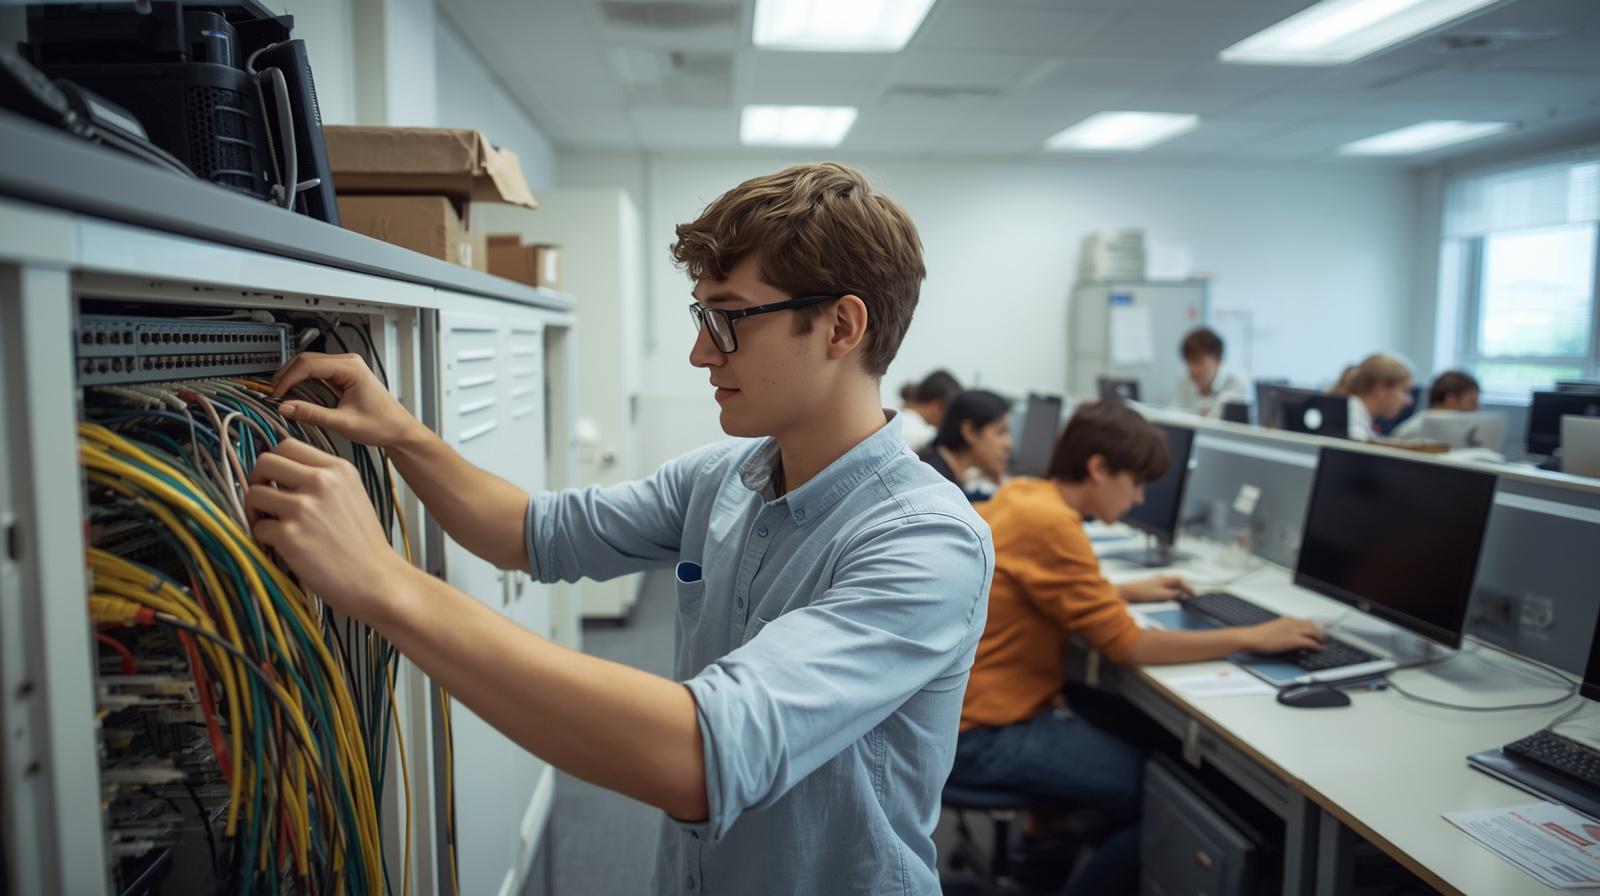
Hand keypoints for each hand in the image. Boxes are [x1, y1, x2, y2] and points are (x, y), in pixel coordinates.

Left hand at [244, 438, 409, 621]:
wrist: (377, 580)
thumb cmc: (364, 545)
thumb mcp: (352, 495)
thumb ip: (323, 480)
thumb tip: (282, 476)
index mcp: (338, 468)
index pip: (287, 445)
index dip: (275, 463)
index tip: (276, 480)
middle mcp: (321, 481)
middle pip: (264, 462)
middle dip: (258, 480)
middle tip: (265, 500)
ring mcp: (303, 507)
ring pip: (254, 493)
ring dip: (257, 511)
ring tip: (272, 526)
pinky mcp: (289, 534)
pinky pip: (258, 527)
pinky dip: (264, 539)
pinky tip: (283, 547)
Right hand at [271, 352, 418, 448]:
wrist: (399, 429)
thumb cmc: (382, 424)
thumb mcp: (344, 423)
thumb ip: (313, 414)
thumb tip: (286, 407)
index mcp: (351, 368)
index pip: (309, 364)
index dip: (288, 378)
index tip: (276, 394)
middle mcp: (349, 362)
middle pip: (306, 360)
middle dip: (287, 376)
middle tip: (274, 395)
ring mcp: (346, 368)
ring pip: (310, 364)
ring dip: (294, 377)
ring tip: (281, 395)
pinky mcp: (344, 376)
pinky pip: (317, 373)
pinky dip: (303, 381)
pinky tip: (296, 394)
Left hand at [1120, 575, 1193, 602]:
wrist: (1127, 593)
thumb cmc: (1142, 593)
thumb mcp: (1162, 595)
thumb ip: (1174, 595)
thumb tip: (1184, 595)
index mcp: (1164, 579)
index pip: (1180, 581)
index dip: (1188, 587)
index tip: (1194, 594)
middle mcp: (1161, 579)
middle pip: (1176, 583)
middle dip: (1184, 589)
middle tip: (1190, 597)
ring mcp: (1155, 583)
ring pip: (1170, 586)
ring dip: (1177, 592)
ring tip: (1183, 600)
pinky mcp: (1151, 588)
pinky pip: (1165, 589)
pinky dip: (1170, 594)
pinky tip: (1170, 599)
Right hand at [1243, 617, 1325, 653]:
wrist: (1251, 638)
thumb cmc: (1257, 636)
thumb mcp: (1272, 629)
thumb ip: (1282, 630)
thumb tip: (1287, 638)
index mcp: (1286, 619)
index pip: (1305, 621)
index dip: (1313, 627)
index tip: (1316, 631)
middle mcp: (1292, 623)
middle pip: (1312, 625)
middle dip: (1319, 632)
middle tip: (1322, 638)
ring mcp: (1293, 631)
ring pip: (1314, 632)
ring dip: (1320, 638)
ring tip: (1322, 644)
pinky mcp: (1294, 640)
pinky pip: (1311, 642)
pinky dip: (1317, 646)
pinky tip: (1318, 649)